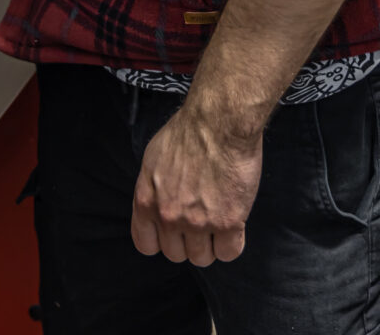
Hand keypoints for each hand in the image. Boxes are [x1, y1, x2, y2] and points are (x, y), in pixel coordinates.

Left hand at [130, 105, 261, 265]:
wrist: (219, 121)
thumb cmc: (188, 132)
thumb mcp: (154, 159)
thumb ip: (153, 190)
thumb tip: (158, 208)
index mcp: (146, 200)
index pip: (145, 244)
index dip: (161, 240)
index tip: (173, 232)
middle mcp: (168, 216)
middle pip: (176, 254)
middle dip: (188, 241)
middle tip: (200, 219)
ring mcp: (197, 222)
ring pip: (202, 258)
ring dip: (211, 243)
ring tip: (217, 218)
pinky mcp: (227, 223)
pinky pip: (228, 253)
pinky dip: (232, 242)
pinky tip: (233, 223)